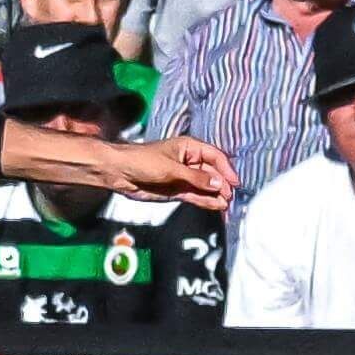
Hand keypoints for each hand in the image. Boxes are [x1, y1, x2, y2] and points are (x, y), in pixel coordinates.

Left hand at [104, 136, 236, 209]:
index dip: (226, 169)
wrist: (119, 172)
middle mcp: (189, 162)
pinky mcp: (177, 190)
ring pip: (205, 186)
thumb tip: (218, 183)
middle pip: (212, 173)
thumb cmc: (143, 161)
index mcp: (189, 148)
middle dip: (222, 184)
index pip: (215, 156)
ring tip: (227, 204)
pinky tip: (216, 206)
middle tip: (231, 196)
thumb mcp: (171, 168)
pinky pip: (196, 196)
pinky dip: (206, 201)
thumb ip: (195, 178)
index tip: (234, 182)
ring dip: (216, 195)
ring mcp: (184, 177)